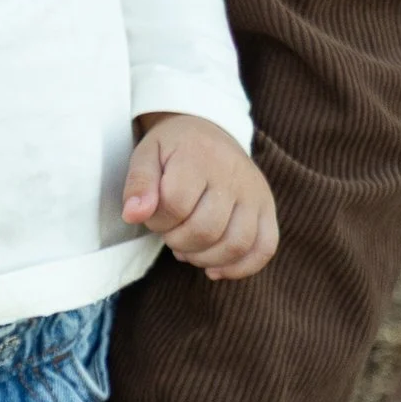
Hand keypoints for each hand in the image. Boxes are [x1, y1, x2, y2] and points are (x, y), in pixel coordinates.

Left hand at [123, 111, 277, 278]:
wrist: (210, 132)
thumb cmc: (173, 150)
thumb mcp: (146, 155)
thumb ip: (138, 184)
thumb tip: (133, 215)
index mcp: (199, 156)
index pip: (175, 205)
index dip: (157, 221)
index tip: (153, 215)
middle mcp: (233, 174)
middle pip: (206, 229)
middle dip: (178, 242)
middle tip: (170, 232)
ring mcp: (255, 193)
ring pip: (236, 244)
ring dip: (205, 258)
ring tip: (189, 249)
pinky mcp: (268, 208)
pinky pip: (265, 247)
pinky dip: (240, 267)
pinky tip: (215, 269)